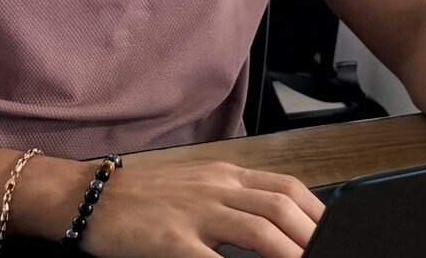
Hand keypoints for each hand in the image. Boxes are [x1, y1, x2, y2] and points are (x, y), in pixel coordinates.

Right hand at [82, 161, 324, 257]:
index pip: (285, 186)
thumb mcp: (196, 188)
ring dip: (290, 253)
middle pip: (280, 207)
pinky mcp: (173, 240)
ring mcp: (195, 213)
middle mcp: (215, 188)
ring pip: (259, 230)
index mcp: (224, 175)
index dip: (316, 211)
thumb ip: (232, 201)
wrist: (92, 198)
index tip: (332, 233)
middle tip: (331, 254)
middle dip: (312, 234)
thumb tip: (273, 222)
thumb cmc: (145, 199)